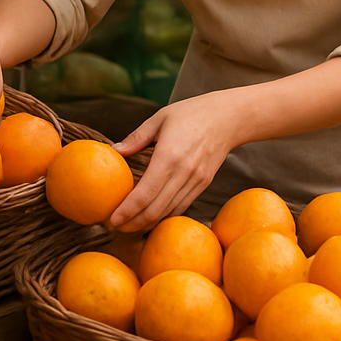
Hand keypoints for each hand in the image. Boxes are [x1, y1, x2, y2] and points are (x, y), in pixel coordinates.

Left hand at [108, 91, 241, 231]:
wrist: (228, 118)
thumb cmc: (191, 113)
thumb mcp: (160, 118)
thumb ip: (136, 138)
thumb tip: (114, 151)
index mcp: (169, 156)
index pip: (145, 193)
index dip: (127, 210)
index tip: (112, 219)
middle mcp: (183, 173)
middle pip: (155, 209)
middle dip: (133, 223)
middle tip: (114, 227)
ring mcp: (196, 181)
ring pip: (168, 212)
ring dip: (147, 223)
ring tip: (128, 226)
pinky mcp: (203, 184)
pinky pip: (181, 206)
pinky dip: (164, 215)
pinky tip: (151, 217)